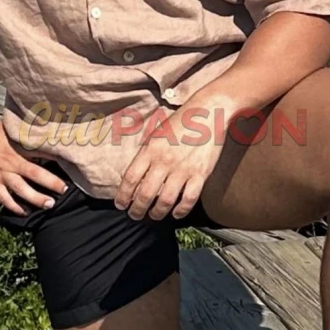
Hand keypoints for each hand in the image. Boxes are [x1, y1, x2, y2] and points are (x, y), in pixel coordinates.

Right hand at [0, 117, 67, 213]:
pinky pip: (5, 198)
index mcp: (18, 147)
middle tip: (64, 190)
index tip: (71, 165)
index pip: (42, 153)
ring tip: (49, 204)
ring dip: (36, 198)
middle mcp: (12, 161)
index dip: (57, 159)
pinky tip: (24, 211)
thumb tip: (45, 131)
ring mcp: (1, 174)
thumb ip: (27, 133)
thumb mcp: (12, 128)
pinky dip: (15, 207)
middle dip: (51, 183)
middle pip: (35, 175)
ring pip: (21, 190)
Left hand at [114, 107, 224, 221]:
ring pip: (165, 201)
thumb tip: (134, 176)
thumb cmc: (181, 122)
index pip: (130, 179)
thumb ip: (145, 154)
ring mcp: (183, 169)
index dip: (123, 196)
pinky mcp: (200, 174)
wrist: (208, 113)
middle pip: (145, 194)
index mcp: (151, 150)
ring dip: (157, 213)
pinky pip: (188, 199)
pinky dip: (181, 210)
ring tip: (153, 216)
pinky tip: (176, 213)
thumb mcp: (156, 134)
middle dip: (137, 210)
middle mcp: (164, 161)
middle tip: (135, 215)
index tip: (121, 204)